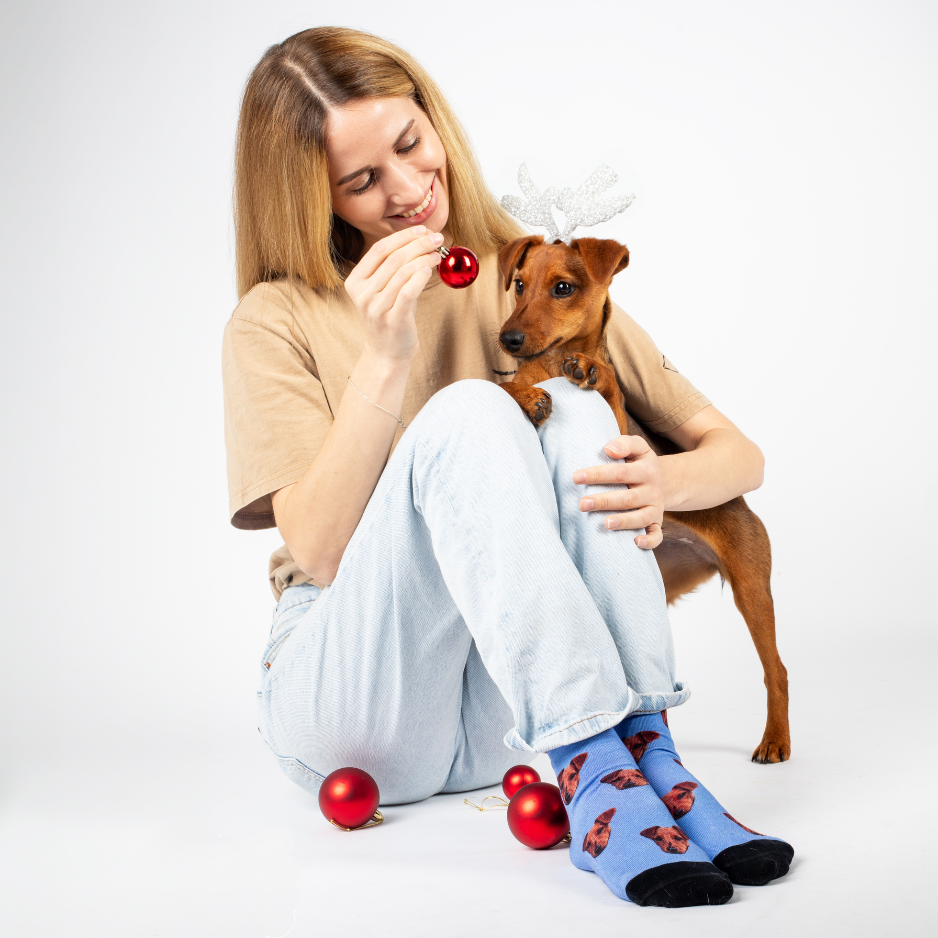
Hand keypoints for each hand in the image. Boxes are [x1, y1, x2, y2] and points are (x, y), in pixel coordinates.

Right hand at [344, 227, 442, 365]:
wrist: (387, 354)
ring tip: (438, 253)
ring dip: (424, 258)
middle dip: (418, 244)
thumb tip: (420, 239)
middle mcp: (363, 293)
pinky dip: (421, 276)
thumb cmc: (389, 318)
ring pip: (403, 271)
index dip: (403, 236)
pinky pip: (409, 290)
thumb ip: (393, 267)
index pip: (380, 249)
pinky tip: (430, 269)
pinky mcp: (393, 318)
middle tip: (437, 238)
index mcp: (355, 281)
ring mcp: (376, 307)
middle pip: (393, 258)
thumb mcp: (383, 290)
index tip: (422, 230)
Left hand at [572, 436, 663, 548]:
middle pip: (627, 497)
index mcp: (646, 470)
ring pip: (640, 517)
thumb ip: (624, 443)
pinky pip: (657, 535)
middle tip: (582, 504)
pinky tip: (635, 542)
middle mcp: (652, 491)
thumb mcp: (638, 447)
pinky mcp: (657, 523)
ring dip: (623, 521)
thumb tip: (609, 449)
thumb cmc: (640, 463)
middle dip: (604, 501)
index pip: (620, 472)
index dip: (598, 475)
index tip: (576, 477)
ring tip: (605, 524)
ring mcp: (655, 508)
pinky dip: (649, 541)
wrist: (667, 480)